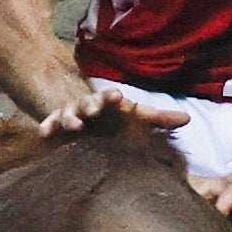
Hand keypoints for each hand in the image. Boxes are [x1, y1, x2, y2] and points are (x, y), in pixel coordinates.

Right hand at [37, 87, 189, 136]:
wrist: (81, 123)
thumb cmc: (113, 122)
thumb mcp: (135, 120)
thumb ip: (158, 119)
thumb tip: (187, 118)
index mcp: (108, 104)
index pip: (111, 99)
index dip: (113, 98)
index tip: (120, 99)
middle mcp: (88, 107)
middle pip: (89, 102)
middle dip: (92, 104)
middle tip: (95, 109)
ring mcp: (69, 116)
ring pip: (68, 114)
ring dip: (70, 118)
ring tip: (74, 125)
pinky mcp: (54, 128)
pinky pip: (49, 126)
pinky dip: (47, 127)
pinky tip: (44, 133)